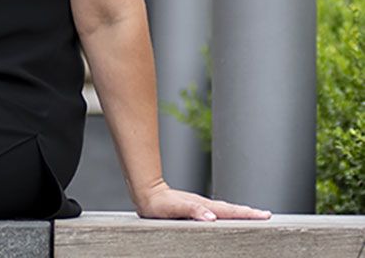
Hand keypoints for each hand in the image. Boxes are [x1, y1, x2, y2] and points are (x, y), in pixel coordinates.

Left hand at [135, 181, 271, 220]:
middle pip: (232, 209)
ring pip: (225, 209)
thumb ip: (192, 211)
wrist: (147, 194)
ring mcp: (200, 206)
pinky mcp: (195, 208)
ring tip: (253, 215)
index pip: (230, 211)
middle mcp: (204, 205)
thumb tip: (211, 217)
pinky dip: (228, 213)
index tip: (264, 215)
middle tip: (266, 215)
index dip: (247, 214)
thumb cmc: (158, 204)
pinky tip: (227, 216)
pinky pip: (217, 211)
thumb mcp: (175, 208)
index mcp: (204, 206)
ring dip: (240, 212)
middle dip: (249, 212)